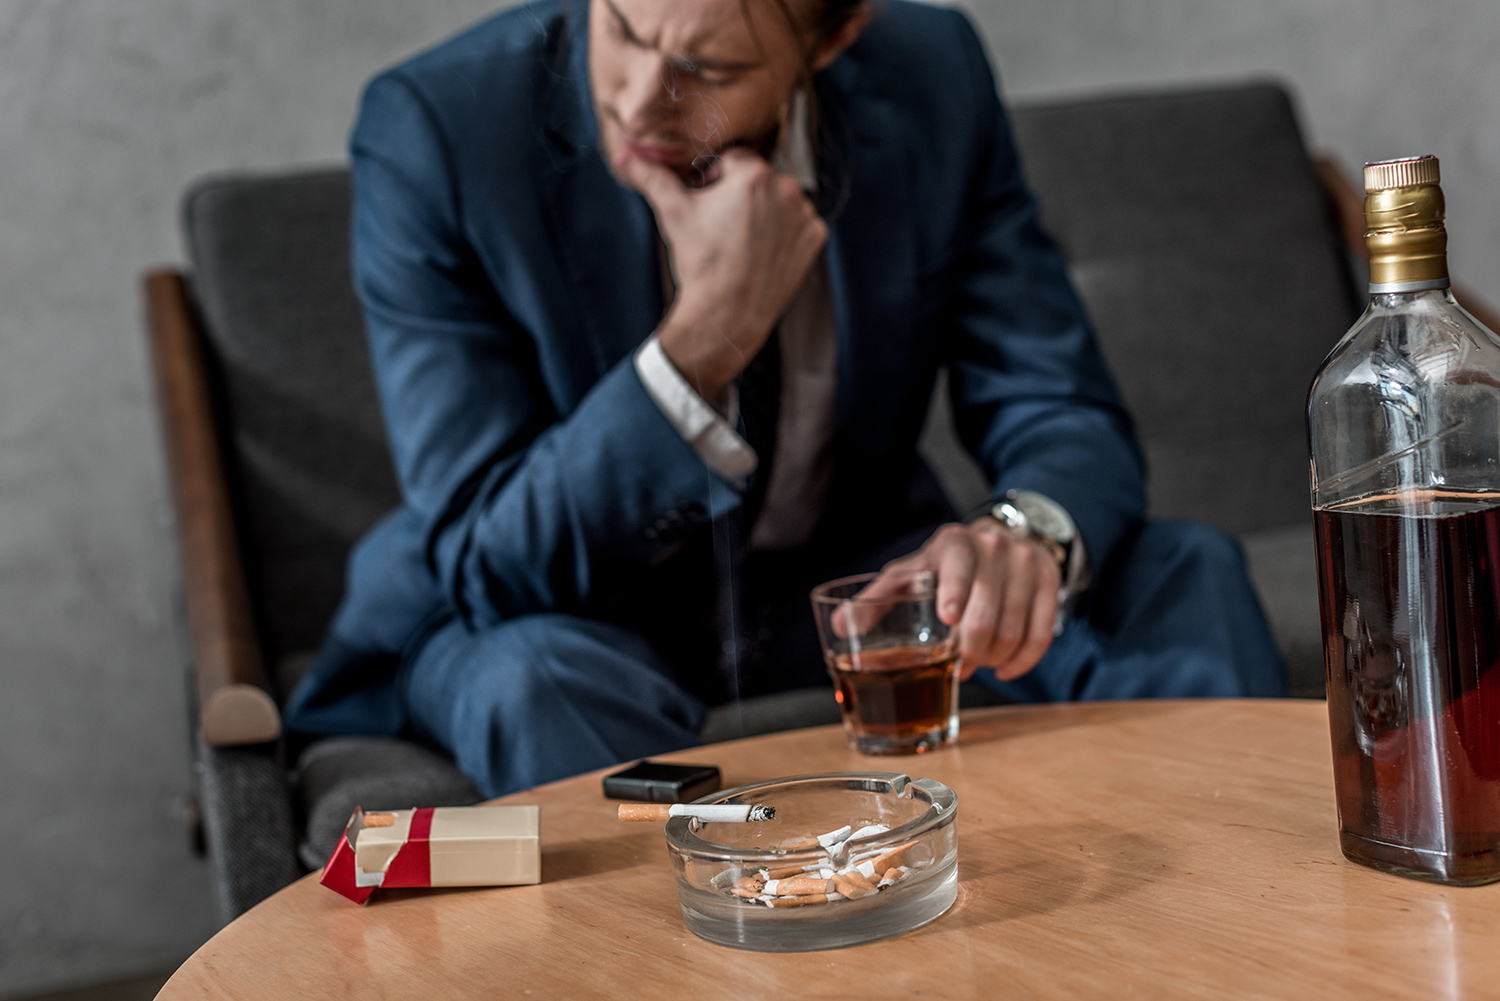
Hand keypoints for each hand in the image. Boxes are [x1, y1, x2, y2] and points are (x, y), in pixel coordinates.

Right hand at [614, 147, 825, 399]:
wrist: (727, 315)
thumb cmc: (700, 264)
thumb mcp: (673, 214)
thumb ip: (652, 179)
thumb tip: (624, 157)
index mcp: (753, 174)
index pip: (732, 159)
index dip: (714, 180)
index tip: (706, 205)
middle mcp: (787, 188)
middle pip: (758, 177)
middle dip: (740, 194)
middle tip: (722, 226)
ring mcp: (805, 215)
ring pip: (780, 198)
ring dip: (764, 210)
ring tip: (741, 240)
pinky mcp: (816, 238)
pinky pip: (797, 223)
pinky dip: (783, 232)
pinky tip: (761, 251)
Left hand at [878, 519, 1061, 680]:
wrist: (997, 541)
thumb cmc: (941, 567)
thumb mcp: (908, 574)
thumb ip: (875, 600)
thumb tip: (840, 628)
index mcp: (953, 542)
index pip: (957, 563)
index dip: (954, 591)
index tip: (947, 619)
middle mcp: (993, 546)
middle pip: (986, 613)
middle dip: (969, 651)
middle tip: (958, 668)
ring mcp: (1025, 561)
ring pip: (1013, 629)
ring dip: (993, 659)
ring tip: (976, 665)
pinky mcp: (1050, 580)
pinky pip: (1041, 634)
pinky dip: (1022, 660)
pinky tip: (1004, 669)